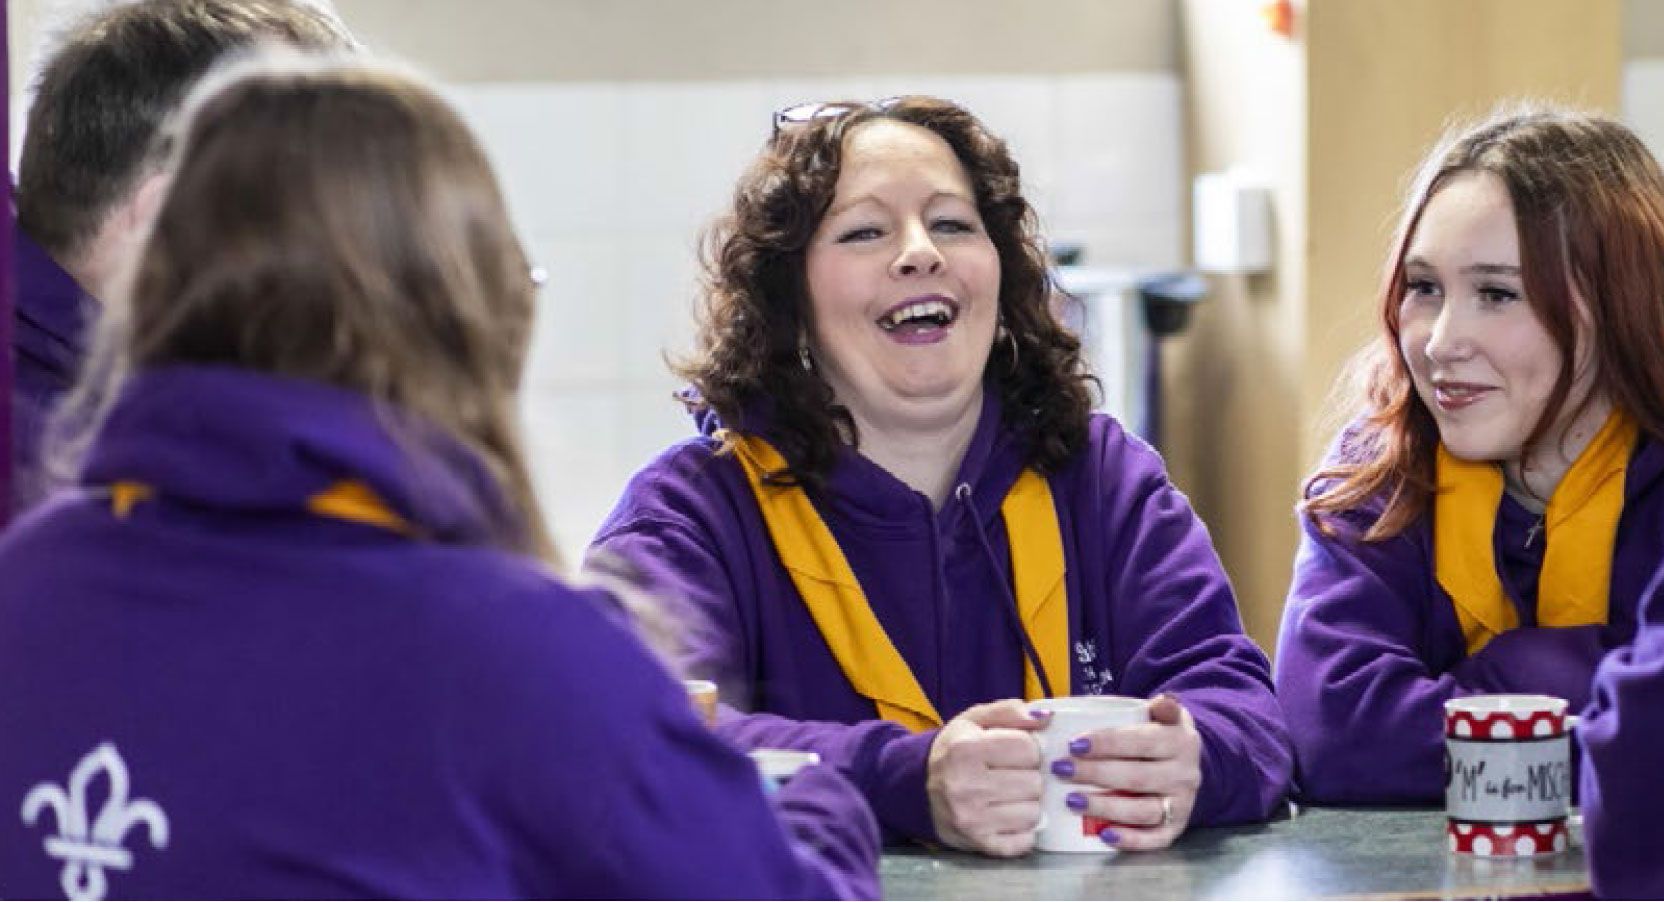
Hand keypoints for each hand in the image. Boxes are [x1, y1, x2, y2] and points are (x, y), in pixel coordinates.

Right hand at [926, 699, 1046, 856]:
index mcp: (965, 749)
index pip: (1028, 748)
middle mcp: (966, 785)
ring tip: (1010, 795)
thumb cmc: (953, 752)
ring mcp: (972, 819)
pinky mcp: (979, 843)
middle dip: (1030, 776)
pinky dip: (1023, 829)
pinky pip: (1024, 840)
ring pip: (1033, 813)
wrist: (917, 790)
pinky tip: (1008, 815)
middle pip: (1034, 782)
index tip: (1018, 751)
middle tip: (1013, 774)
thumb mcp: (973, 720)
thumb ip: (1009, 711)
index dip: (1030, 748)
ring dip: (1028, 803)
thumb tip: (1046, 717)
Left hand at [1059, 694, 1200, 850]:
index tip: (1074, 744)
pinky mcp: (1175, 828)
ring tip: (1072, 801)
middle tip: (1060, 770)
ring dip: (1105, 807)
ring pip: (1143, 810)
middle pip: (1137, 777)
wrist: (1186, 762)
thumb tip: (1163, 699)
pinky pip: (1153, 839)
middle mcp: (1185, 774)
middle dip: (1096, 774)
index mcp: (1179, 740)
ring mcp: (1181, 804)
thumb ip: (1159, 705)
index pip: (1142, 742)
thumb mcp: (1162, 713)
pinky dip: (1129, 840)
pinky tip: (1103, 835)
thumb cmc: (1158, 734)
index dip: (1108, 743)